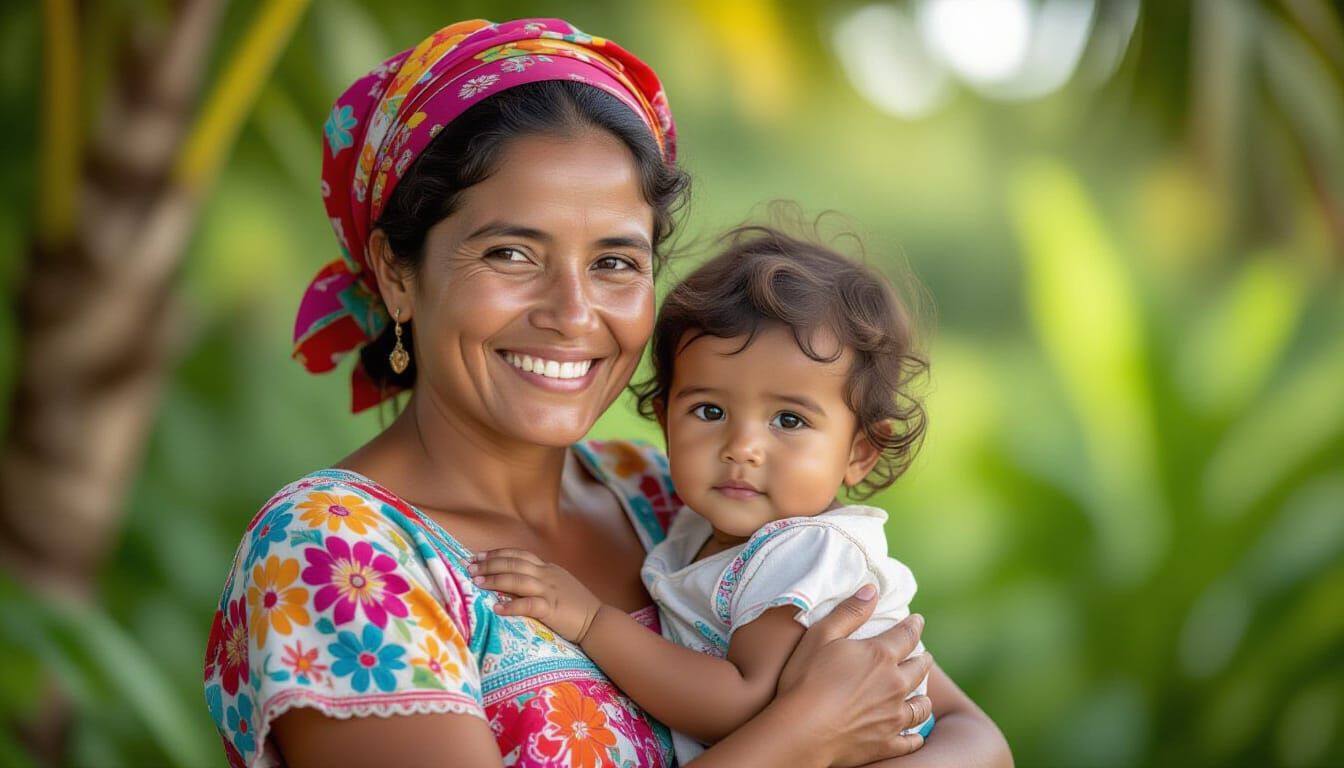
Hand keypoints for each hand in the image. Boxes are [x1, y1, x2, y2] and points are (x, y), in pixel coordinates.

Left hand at [470, 548, 602, 642]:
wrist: (597, 621)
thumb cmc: (576, 606)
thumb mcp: (557, 585)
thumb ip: (538, 580)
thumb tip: (511, 581)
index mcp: (548, 568)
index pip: (518, 555)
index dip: (497, 554)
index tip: (478, 556)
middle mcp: (547, 575)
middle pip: (513, 564)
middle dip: (489, 564)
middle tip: (470, 567)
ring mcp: (549, 591)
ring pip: (517, 580)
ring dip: (495, 580)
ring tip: (476, 583)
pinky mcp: (552, 609)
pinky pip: (528, 605)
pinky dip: (511, 606)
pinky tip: (496, 608)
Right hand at [776, 586, 933, 766]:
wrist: (802, 731)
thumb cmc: (806, 679)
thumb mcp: (821, 635)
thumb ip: (849, 612)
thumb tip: (872, 590)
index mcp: (881, 655)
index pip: (907, 635)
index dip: (914, 625)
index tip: (918, 620)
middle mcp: (895, 685)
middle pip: (920, 668)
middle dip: (923, 659)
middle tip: (924, 656)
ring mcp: (894, 716)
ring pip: (921, 705)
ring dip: (923, 697)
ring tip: (922, 694)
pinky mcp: (887, 743)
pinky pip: (912, 740)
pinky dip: (916, 735)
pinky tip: (915, 734)